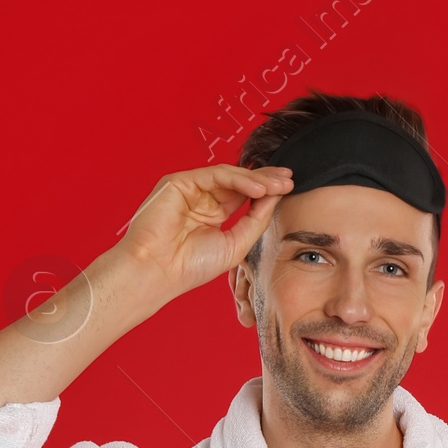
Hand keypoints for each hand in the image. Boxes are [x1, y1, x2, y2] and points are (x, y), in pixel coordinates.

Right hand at [117, 163, 292, 299]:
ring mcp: (190, 189)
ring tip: (279, 185)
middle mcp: (202, 199)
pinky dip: (239, 179)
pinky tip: (258, 188)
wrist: (157, 272)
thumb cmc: (189, 266)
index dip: (266, 191)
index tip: (288, 189)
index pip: (243, 196)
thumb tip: (274, 197)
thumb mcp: (235, 245)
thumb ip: (255, 221)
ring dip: (257, 179)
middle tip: (289, 179)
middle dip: (266, 179)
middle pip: (239, 181)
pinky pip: (216, 175)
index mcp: (212, 215)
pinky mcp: (180, 182)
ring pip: (230, 176)